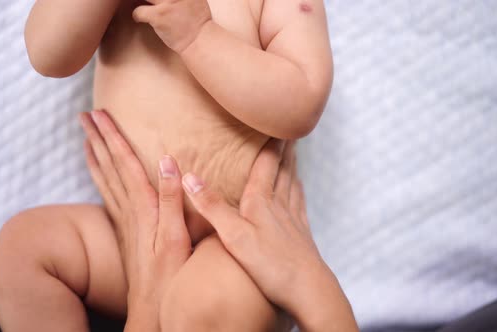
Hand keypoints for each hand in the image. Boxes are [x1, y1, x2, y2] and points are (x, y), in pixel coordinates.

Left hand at [80, 109, 191, 330]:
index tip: (101, 113)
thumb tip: (167, 160)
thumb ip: (173, 198)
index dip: (113, 136)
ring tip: (85, 135)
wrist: (151, 306)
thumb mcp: (177, 235)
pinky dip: (99, 177)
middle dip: (97, 137)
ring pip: (104, 179)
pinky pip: (106, 194)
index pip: (125, 162)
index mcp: (144, 205)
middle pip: (109, 166)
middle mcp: (129, 209)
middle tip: (85, 114)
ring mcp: (124, 219)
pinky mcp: (125, 229)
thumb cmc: (169, 273)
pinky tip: (98, 171)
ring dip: (94, 154)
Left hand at [132, 0, 211, 52]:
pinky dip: (137, 15)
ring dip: (141, 1)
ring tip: (143, 5)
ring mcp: (166, 3)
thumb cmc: (198, 20)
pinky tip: (141, 18)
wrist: (200, 39)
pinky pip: (138, 11)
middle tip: (148, 2)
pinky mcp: (158, 16)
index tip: (154, 1)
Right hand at [181, 139, 357, 330]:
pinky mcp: (301, 234)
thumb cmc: (270, 264)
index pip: (266, 163)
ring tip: (291, 150)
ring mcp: (293, 219)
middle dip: (283, 147)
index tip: (273, 121)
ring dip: (291, 163)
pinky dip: (298, 188)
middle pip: (283, 168)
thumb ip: (212, 207)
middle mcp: (280, 205)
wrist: (308, 289)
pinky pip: (300, 203)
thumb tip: (189, 176)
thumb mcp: (234, 236)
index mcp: (262, 202)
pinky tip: (298, 188)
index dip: (269, 142)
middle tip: (286, 126)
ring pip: (293, 183)